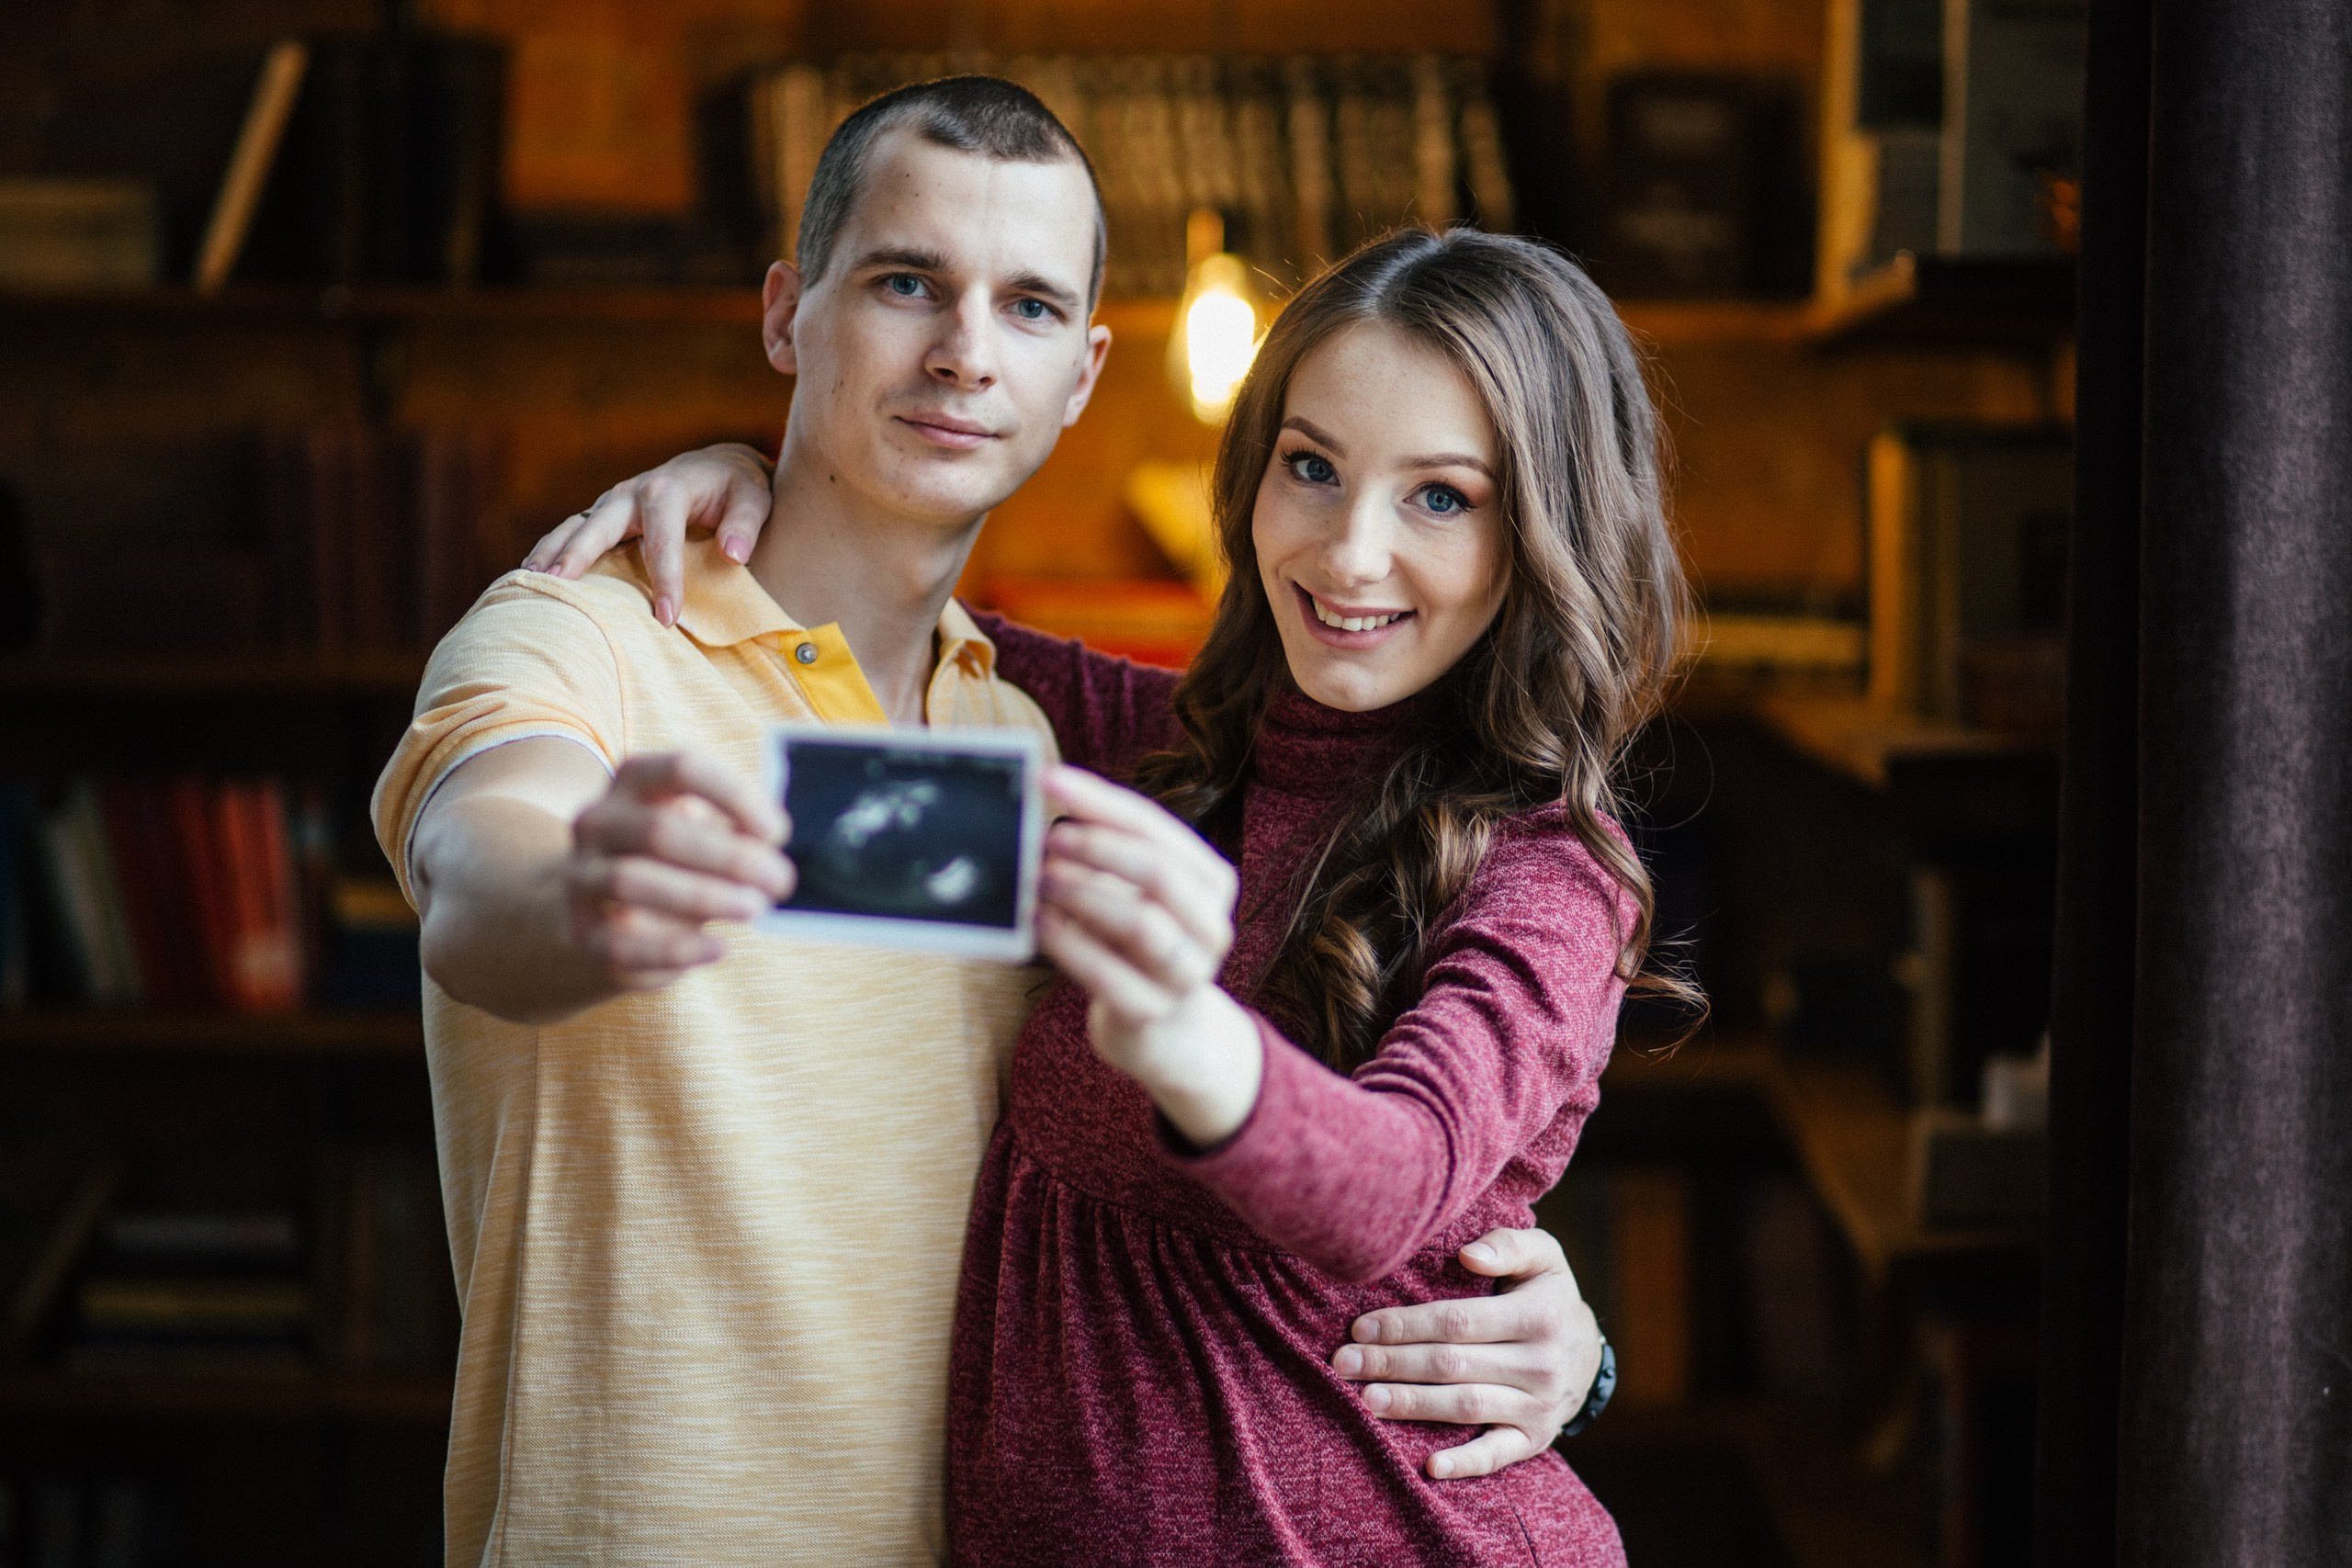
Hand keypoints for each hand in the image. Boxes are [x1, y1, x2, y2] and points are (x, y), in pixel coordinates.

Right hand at [522, 444, 775, 626]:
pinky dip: (551, 551)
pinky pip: (573, 532)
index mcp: (668, 490)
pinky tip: (532, 577)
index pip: (662, 539)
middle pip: (599, 525)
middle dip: (578, 554)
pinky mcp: (604, 515)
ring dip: (552, 552)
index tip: (666, 619)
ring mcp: (613, 503)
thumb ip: (745, 524)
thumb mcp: (754, 498)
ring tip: (529, 582)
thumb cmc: (738, 488)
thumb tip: (734, 554)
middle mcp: (632, 493)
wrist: (718, 466)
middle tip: (557, 585)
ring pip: (575, 526)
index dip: (664, 579)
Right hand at [563, 752, 793, 990]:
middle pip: (658, 830)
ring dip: (701, 896)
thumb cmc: (675, 861)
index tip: (778, 832)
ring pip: (629, 882)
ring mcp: (581, 877)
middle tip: (780, 880)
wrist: (605, 911)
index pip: (682, 769)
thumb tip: (771, 846)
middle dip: (728, 857)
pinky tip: (719, 948)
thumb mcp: (703, 833)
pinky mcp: (582, 932)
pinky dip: (676, 948)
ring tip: (754, 908)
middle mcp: (598, 822)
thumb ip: (736, 831)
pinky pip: (621, 943)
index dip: (734, 797)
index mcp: (634, 782)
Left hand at [1032, 766, 1256, 1145]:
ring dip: (1083, 893)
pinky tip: (1038, 923)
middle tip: (1047, 839)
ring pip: (1141, 923)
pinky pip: (1108, 974)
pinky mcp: (1153, 1013)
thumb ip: (1105, 856)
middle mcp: (1211, 925)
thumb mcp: (1132, 895)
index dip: (1099, 799)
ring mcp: (1188, 974)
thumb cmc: (1136, 946)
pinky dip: (1067, 943)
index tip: (1048, 778)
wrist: (1165, 1030)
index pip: (1156, 828)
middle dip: (1097, 847)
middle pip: (1158, 871)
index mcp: (1211, 881)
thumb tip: (1045, 811)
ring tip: (1040, 879)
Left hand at [1334, 1226, 1603, 1479]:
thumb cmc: (1547, 1296)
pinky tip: (1428, 1466)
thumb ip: (1508, 1245)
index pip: (1457, 1321)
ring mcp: (1538, 1407)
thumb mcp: (1544, 1257)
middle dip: (1392, 1363)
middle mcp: (1540, 1365)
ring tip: (1366, 1399)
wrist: (1589, 1354)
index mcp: (1537, 1316)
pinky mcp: (1534, 1439)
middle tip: (1343, 1363)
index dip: (1406, 1325)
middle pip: (1452, 1364)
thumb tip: (1468, 1255)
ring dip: (1412, 1405)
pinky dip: (1464, 1463)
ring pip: (1465, 1406)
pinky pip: (1497, 1455)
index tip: (1360, 1328)